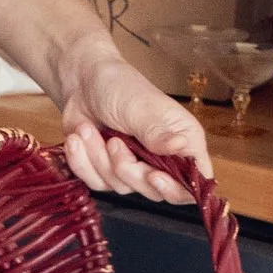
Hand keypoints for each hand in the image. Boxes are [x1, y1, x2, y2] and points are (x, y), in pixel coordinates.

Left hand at [56, 45, 209, 203]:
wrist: (80, 82)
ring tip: (88, 130)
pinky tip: (77, 140)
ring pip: (122, 187)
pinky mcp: (108, 172)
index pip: (195, 180)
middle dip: (128, 170)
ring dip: (99, 159)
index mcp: (182, 140)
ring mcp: (135, 167)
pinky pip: (97, 183)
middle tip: (113, 142)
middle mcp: (163, 159)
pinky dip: (82, 162)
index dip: (177, 187)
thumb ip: (158, 133)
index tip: (154, 176)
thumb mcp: (140, 107)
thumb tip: (181, 146)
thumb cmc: (118, 86)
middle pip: (155, 191)